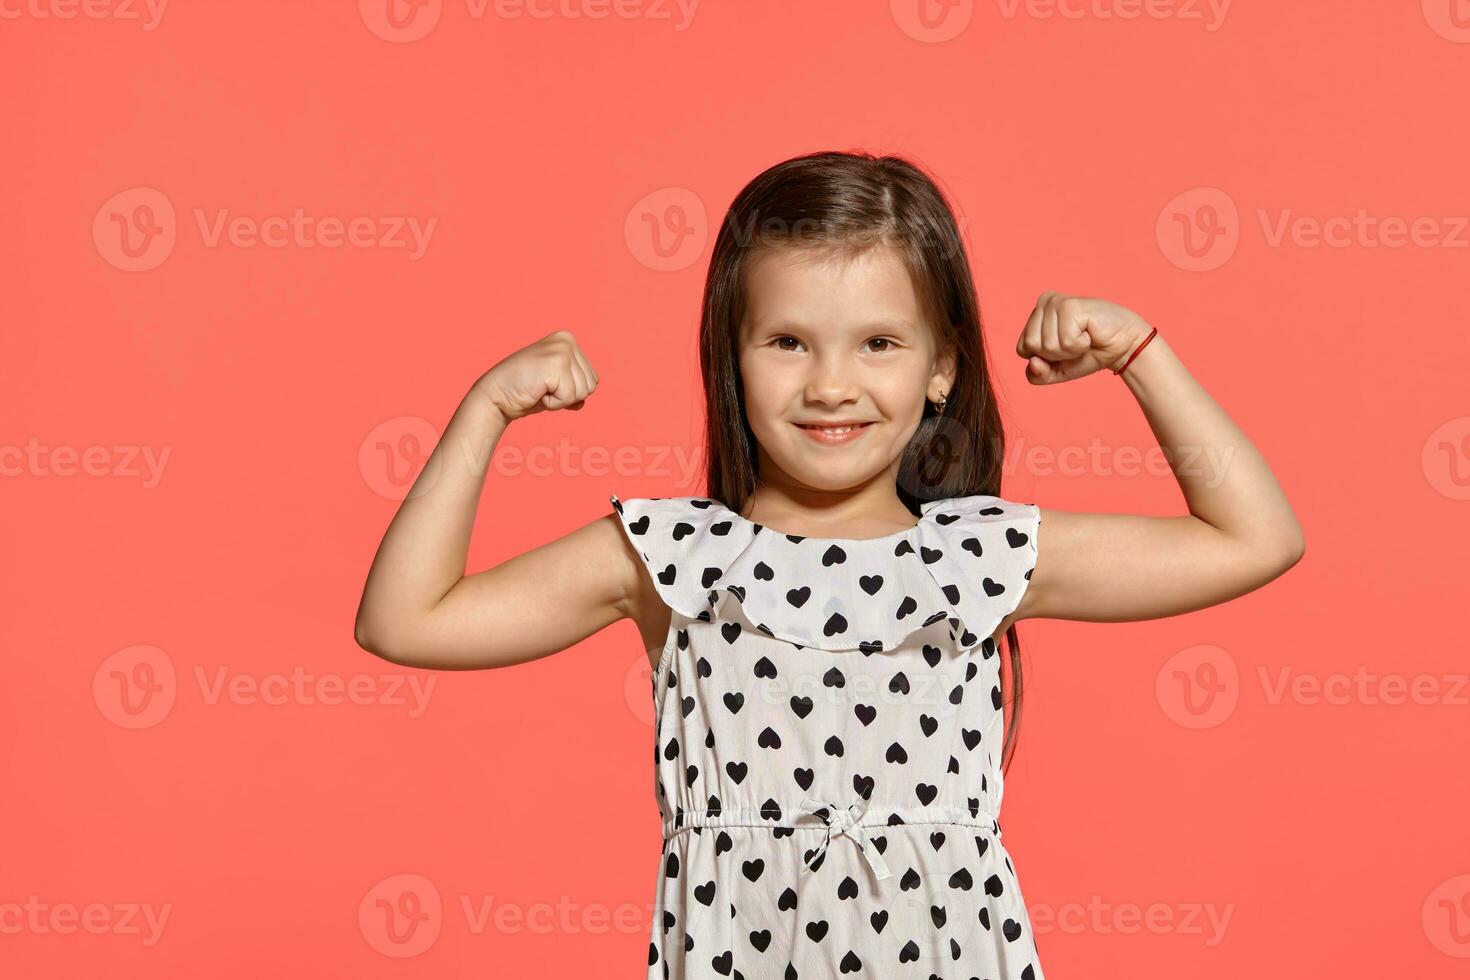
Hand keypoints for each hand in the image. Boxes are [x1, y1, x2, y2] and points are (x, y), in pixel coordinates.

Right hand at [474, 330, 600, 420]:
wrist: (495, 396)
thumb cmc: (524, 392)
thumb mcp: (555, 388)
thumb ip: (573, 389)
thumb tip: (582, 402)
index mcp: (568, 340)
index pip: (592, 379)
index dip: (571, 392)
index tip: (548, 385)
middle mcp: (567, 341)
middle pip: (591, 385)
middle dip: (568, 396)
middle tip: (543, 388)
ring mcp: (561, 350)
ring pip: (583, 392)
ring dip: (561, 400)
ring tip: (540, 388)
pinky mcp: (555, 364)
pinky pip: (569, 397)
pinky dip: (554, 403)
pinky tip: (537, 392)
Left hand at [1017, 292, 1152, 384]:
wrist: (1123, 346)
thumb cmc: (1089, 354)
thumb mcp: (1057, 371)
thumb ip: (1038, 374)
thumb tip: (1033, 362)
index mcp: (1036, 314)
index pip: (1022, 349)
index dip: (1044, 358)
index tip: (1065, 348)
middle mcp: (1043, 302)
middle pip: (1031, 346)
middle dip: (1056, 354)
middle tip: (1076, 342)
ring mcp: (1056, 302)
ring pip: (1046, 345)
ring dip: (1070, 350)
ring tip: (1084, 337)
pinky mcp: (1070, 306)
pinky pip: (1064, 341)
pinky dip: (1080, 345)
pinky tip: (1090, 333)